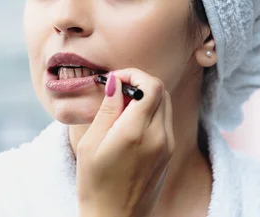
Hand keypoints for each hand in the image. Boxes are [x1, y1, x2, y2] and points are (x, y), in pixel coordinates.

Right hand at [76, 68, 174, 216]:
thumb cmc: (95, 185)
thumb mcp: (91, 144)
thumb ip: (107, 109)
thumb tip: (116, 82)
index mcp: (137, 132)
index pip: (152, 85)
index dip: (134, 74)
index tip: (115, 80)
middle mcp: (159, 136)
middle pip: (162, 91)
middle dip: (140, 83)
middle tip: (117, 92)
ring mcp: (167, 145)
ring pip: (165, 104)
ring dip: (147, 97)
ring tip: (121, 109)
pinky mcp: (169, 153)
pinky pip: (165, 121)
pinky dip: (151, 113)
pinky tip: (130, 124)